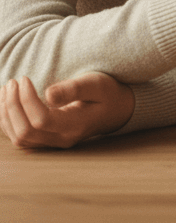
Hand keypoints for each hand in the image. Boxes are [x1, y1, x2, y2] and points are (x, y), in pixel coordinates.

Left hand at [0, 73, 134, 148]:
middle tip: (12, 82)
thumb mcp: (96, 84)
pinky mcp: (47, 141)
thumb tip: (48, 94)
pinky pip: (21, 138)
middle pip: (25, 132)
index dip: (26, 100)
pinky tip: (8, 104)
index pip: (41, 119)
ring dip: (7, 115)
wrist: (116, 110)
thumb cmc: (107, 93)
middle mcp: (62, 139)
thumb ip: (74, 89)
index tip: (24, 79)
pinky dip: (9, 122)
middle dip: (13, 106)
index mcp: (76, 125)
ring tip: (6, 91)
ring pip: (19, 138)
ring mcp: (53, 143)